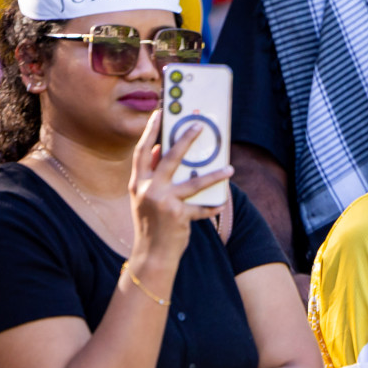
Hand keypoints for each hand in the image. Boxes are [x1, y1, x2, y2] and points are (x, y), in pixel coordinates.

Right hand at [129, 114, 230, 263]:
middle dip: (185, 140)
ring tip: (229, 168)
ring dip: (214, 175)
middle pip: (170, 159)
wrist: (151, 254)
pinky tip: (220, 203)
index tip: (159, 113)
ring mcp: (163, 202)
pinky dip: (212, 206)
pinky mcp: (178, 215)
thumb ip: (151, 176)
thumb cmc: (151, 223)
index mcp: (137, 183)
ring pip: (194, 182)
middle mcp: (148, 189)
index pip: (142, 151)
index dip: (150, 132)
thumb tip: (159, 151)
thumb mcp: (144, 198)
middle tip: (199, 126)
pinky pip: (201, 207)